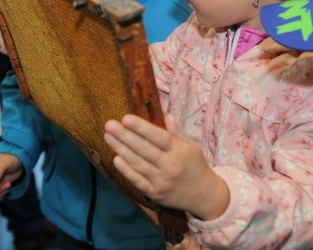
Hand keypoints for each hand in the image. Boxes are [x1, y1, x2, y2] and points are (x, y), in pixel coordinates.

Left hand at [104, 114, 229, 219]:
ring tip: (108, 137)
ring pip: (138, 163)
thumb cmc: (196, 166)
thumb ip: (177, 132)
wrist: (204, 195)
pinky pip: (138, 181)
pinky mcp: (155, 194)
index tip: (126, 118)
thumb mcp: (192, 146)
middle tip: (109, 125)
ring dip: (121, 149)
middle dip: (125, 136)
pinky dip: (126, 170)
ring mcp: (161, 181)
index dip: (142, 128)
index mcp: (179, 151)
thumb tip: (167, 116)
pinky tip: (115, 158)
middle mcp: (170, 166)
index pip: (158, 137)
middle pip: (144, 149)